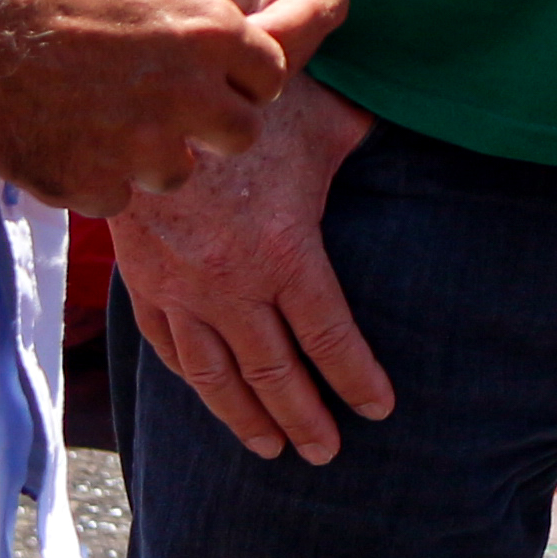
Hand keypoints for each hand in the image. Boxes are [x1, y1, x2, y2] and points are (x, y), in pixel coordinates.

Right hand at [0, 0, 289, 211]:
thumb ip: (184, 5)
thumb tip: (207, 29)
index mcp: (208, 31)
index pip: (269, 74)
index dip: (242, 75)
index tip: (215, 75)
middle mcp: (186, 94)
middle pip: (241, 133)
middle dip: (214, 124)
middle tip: (174, 110)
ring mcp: (138, 147)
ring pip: (179, 172)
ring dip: (155, 155)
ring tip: (111, 124)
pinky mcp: (88, 185)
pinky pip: (116, 196)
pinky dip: (99, 176)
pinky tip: (69, 142)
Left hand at [105, 0, 365, 70]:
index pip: (318, 6)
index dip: (274, 35)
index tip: (216, 46)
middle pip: (296, 47)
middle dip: (246, 64)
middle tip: (183, 66)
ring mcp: (282, 11)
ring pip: (267, 67)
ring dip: (224, 71)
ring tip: (169, 61)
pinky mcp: (248, 29)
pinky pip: (236, 65)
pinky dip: (206, 69)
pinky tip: (166, 59)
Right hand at [113, 75, 390, 462]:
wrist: (138, 105)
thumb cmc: (239, 106)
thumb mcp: (319, 114)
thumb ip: (366, 129)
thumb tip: (418, 112)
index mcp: (283, 250)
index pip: (328, 335)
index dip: (356, 377)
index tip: (379, 408)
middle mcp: (230, 285)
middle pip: (274, 372)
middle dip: (305, 416)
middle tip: (328, 452)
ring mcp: (181, 290)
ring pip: (218, 375)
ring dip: (247, 417)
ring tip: (273, 448)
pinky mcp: (143, 281)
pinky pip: (170, 348)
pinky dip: (194, 381)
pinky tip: (211, 397)